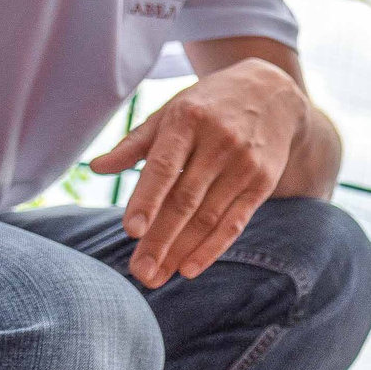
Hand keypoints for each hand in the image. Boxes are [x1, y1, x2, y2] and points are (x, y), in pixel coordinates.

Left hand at [89, 58, 310, 286]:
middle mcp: (219, 142)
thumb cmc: (208, 105)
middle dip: (161, 240)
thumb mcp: (171, 111)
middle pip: (186, 200)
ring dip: (181, 251)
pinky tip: (190, 268)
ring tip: (157, 276)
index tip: (131, 231)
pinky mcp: (263, 182)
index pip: (164, 166)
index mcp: (188, 119)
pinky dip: (213, 248)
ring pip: (209, 216)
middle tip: (140, 273)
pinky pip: (235, 222)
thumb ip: (135, 143)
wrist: (273, 93)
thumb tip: (96, 168)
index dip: (148, 200)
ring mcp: (244, 164)